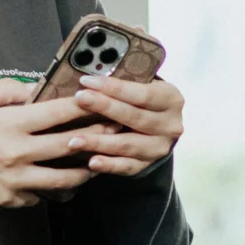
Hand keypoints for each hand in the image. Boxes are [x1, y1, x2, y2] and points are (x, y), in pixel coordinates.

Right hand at [0, 80, 99, 207]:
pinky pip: (42, 196)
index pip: (56, 112)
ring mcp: (17, 181)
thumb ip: (2, 91)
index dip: (82, 105)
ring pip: (65, 178)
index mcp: (7, 125)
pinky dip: (54, 188)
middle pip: (70, 145)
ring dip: (87, 168)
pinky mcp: (12, 201)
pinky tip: (64, 181)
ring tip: (101, 159)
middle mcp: (18, 154)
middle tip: (118, 126)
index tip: (100, 97)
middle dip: (98, 135)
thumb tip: (31, 89)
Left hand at [60, 74, 184, 177]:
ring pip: (128, 145)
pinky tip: (91, 162)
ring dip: (99, 142)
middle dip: (104, 107)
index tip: (87, 81)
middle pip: (134, 117)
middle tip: (79, 99)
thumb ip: (123, 79)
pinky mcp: (148, 164)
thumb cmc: (140, 97)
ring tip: (73, 139)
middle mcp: (170, 125)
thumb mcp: (141, 83)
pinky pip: (127, 166)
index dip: (114, 87)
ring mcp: (160, 147)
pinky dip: (109, 165)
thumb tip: (91, 77)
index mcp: (171, 99)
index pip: (142, 93)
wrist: (157, 123)